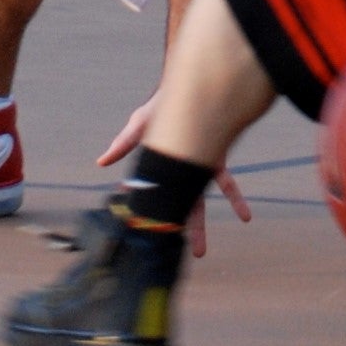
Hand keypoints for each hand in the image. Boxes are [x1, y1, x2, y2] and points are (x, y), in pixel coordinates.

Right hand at [95, 95, 249, 254]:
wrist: (191, 87)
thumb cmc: (162, 106)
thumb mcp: (140, 123)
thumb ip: (124, 143)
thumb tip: (101, 162)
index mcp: (158, 168)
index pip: (151, 198)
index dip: (149, 218)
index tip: (147, 239)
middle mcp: (177, 173)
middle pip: (176, 208)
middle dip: (175, 233)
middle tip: (175, 258)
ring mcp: (196, 169)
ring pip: (198, 203)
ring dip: (199, 227)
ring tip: (199, 252)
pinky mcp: (214, 159)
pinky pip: (225, 183)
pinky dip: (234, 198)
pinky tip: (245, 217)